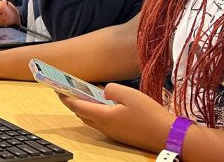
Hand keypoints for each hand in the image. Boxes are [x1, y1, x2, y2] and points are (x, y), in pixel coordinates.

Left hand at [59, 83, 174, 152]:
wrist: (167, 135)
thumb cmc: (149, 114)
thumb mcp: (129, 94)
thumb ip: (111, 90)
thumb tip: (103, 92)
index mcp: (104, 117)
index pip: (77, 106)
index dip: (65, 97)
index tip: (56, 88)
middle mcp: (105, 127)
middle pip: (82, 113)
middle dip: (72, 101)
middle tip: (66, 89)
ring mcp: (112, 132)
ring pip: (91, 118)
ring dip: (84, 106)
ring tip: (81, 92)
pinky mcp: (120, 134)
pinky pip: (101, 121)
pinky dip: (95, 111)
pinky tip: (101, 102)